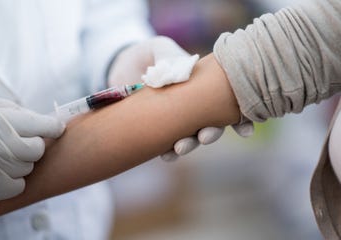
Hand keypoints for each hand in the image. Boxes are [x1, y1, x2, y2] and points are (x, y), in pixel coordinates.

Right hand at [0, 95, 64, 201]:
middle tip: (20, 140)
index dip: (52, 126)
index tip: (56, 128)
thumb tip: (42, 122)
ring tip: (2, 154)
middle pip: (37, 150)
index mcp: (1, 122)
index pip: (43, 126)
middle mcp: (0, 147)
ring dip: (21, 162)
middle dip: (32, 144)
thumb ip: (16, 113)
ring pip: (27, 168)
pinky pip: (16, 187)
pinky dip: (12, 180)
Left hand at [108, 36, 252, 160]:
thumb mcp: (162, 49)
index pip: (227, 104)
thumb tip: (177, 74)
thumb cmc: (154, 55)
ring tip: (180, 149)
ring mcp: (178, 119)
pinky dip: (168, 151)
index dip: (240, 120)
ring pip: (190, 137)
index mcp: (205, 87)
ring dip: (189, 145)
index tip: (245, 132)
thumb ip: (171, 58)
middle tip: (205, 137)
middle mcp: (196, 106)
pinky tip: (167, 155)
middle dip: (211, 134)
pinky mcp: (160, 127)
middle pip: (211, 124)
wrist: (126, 65)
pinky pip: (167, 142)